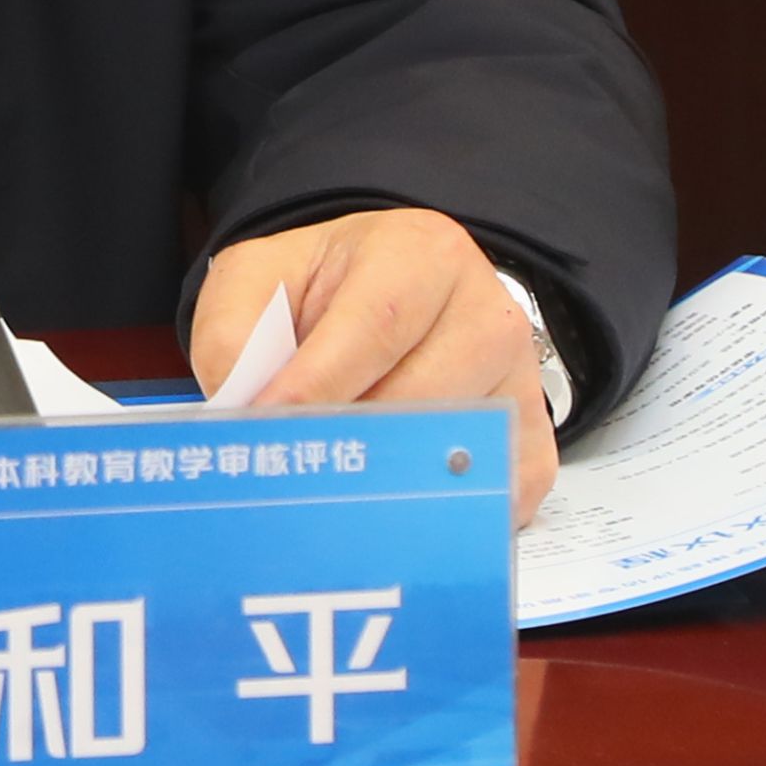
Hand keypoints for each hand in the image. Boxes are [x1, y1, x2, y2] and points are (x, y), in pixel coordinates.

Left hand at [192, 208, 559, 519]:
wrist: (373, 296)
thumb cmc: (317, 291)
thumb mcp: (256, 281)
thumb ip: (234, 332)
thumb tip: (243, 405)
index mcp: (421, 253)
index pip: (377, 326)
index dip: (320, 384)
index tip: (269, 425)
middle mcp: (487, 310)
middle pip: (424, 398)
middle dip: (351, 441)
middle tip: (292, 473)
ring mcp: (519, 377)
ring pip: (460, 450)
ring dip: (391, 483)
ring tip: (330, 499)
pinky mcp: (531, 436)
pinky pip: (500, 491)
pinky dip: (446, 512)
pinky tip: (389, 511)